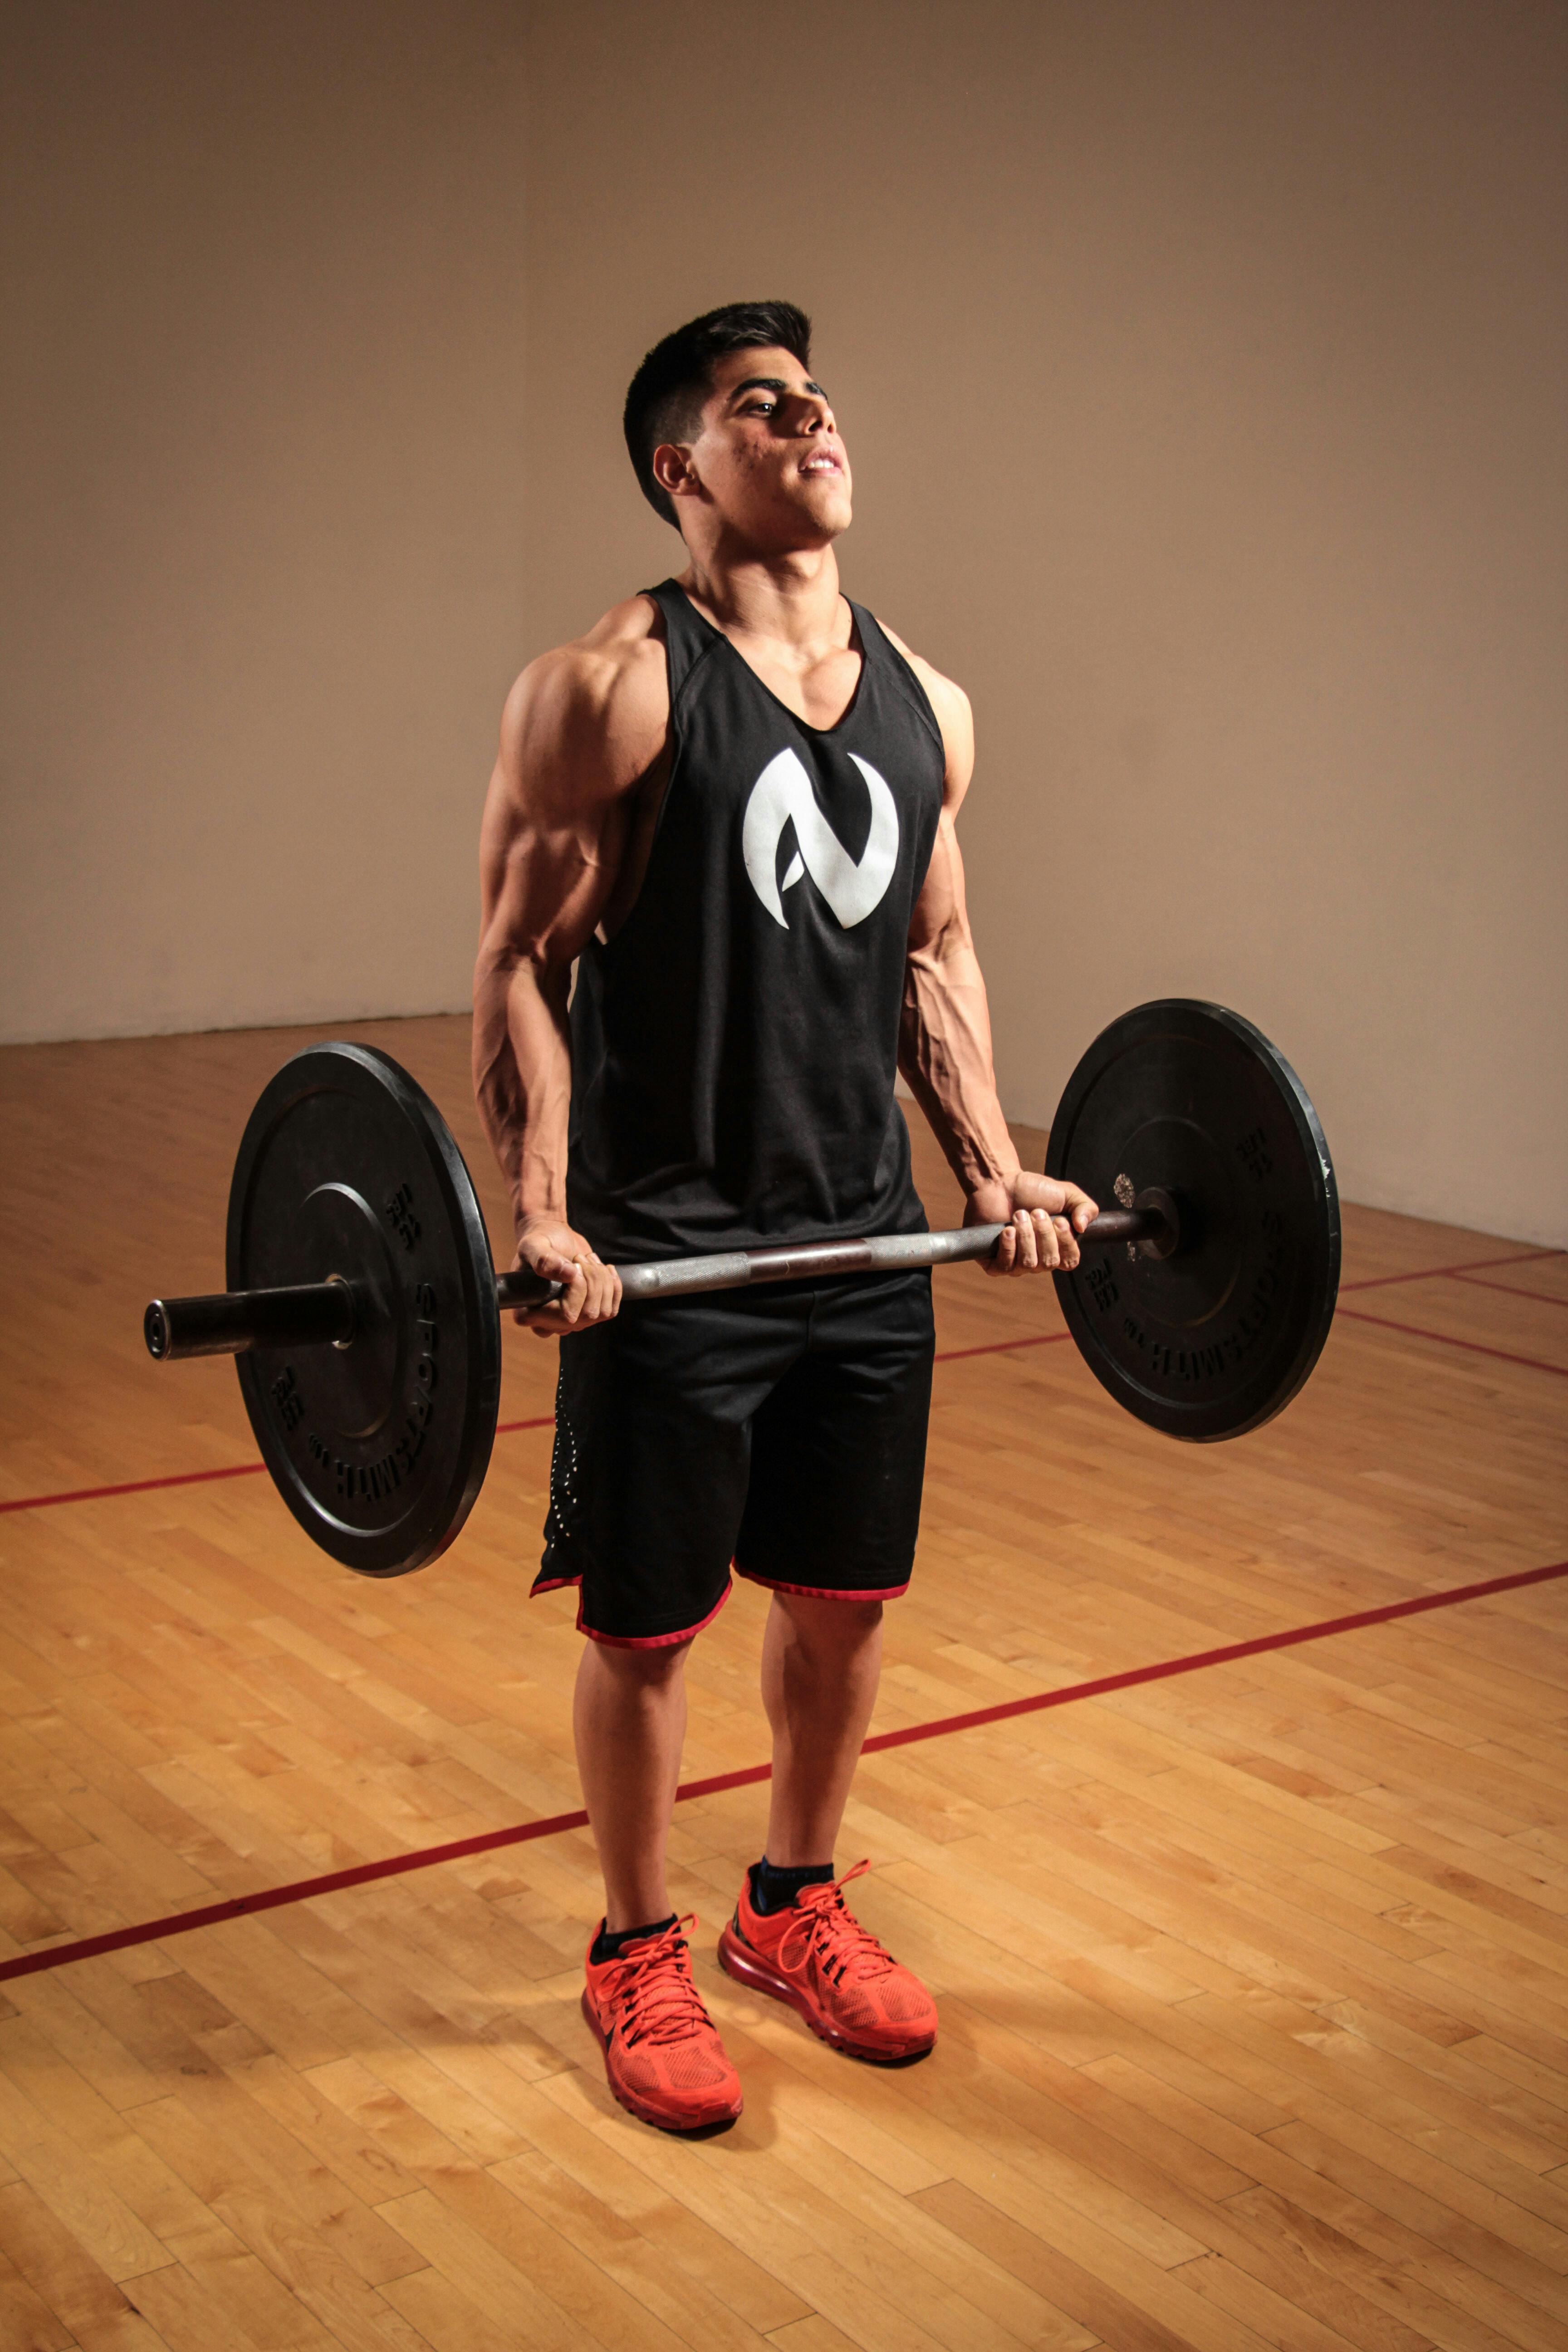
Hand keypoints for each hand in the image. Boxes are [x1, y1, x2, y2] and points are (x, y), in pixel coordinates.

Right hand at [510, 1218, 621, 1337]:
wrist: (554, 1238)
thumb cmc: (539, 1241)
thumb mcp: (534, 1244)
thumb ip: (543, 1259)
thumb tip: (569, 1274)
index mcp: (529, 1313)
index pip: (566, 1315)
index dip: (578, 1289)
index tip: (573, 1265)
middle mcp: (549, 1324)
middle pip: (587, 1314)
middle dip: (592, 1280)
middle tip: (580, 1258)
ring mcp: (570, 1322)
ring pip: (602, 1312)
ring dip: (602, 1280)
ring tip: (588, 1260)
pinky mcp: (587, 1314)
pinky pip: (611, 1310)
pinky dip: (613, 1286)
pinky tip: (604, 1269)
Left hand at [964, 1171, 1098, 1275]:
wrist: (1000, 1183)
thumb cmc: (1032, 1190)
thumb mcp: (1067, 1193)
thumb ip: (1085, 1207)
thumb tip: (1082, 1228)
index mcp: (1057, 1248)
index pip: (1070, 1261)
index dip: (1066, 1243)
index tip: (1059, 1220)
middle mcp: (1038, 1260)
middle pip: (1049, 1262)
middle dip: (1043, 1234)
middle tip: (1035, 1212)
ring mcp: (1016, 1263)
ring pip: (1028, 1264)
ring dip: (1025, 1236)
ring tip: (1018, 1215)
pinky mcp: (994, 1262)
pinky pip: (1005, 1267)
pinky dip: (1009, 1246)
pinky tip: (1007, 1230)